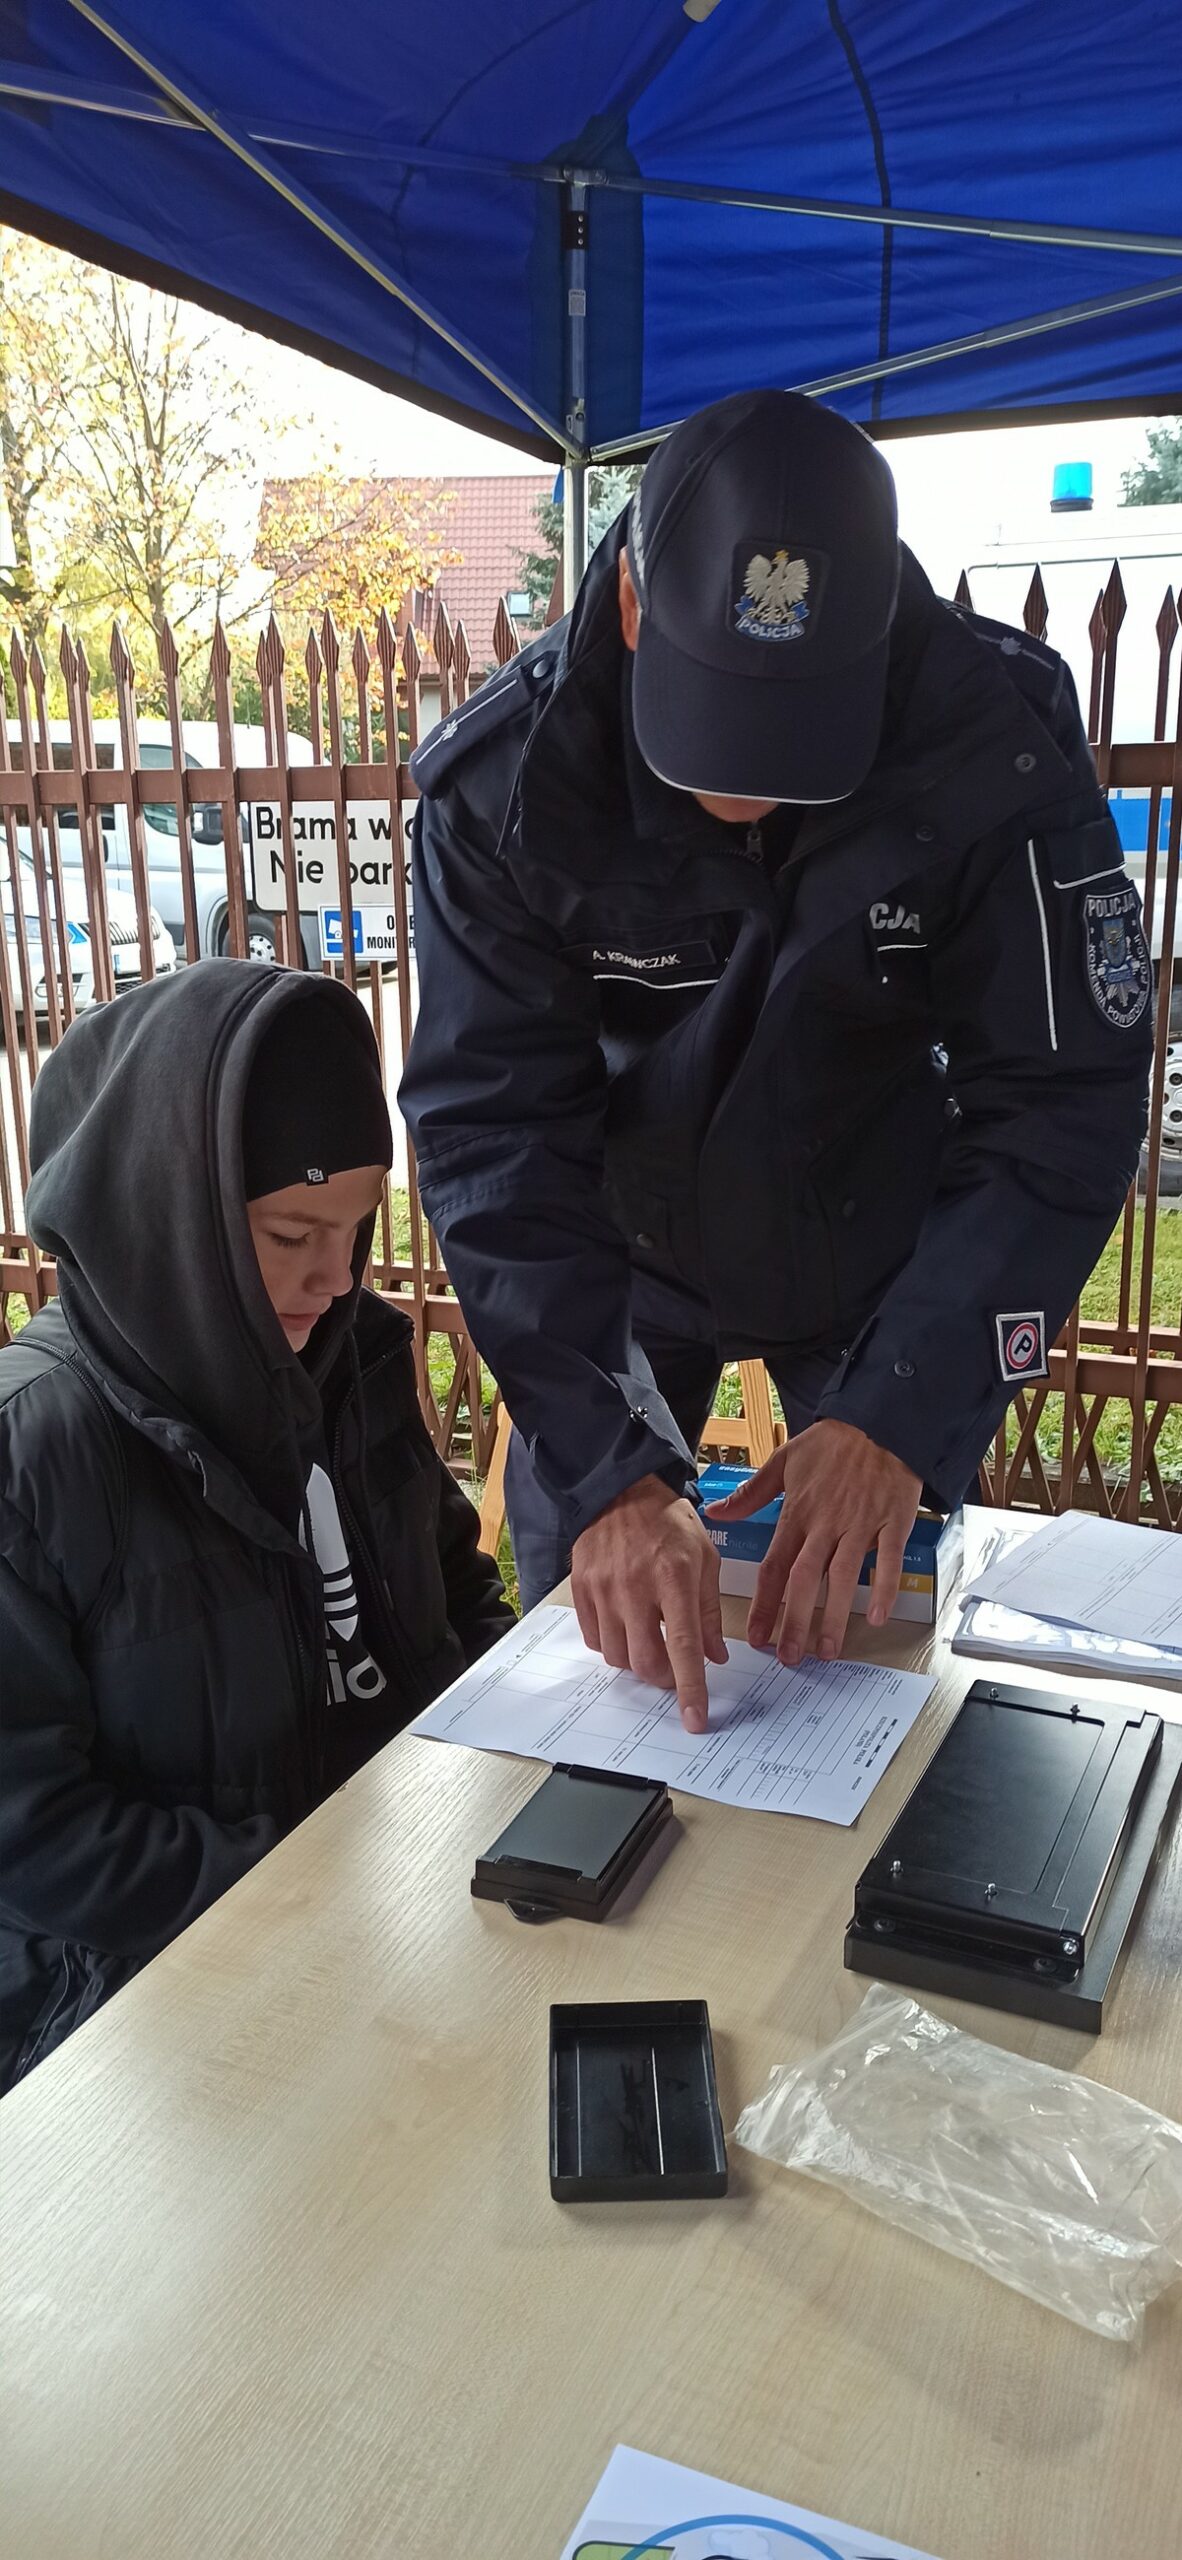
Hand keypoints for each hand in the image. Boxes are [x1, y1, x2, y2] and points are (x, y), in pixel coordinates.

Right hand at [572, 1475, 727, 1732]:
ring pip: (617, 1656)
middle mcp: (635, 1586)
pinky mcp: (580, 1590)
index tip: (695, 1720)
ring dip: (637, 1661)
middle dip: (663, 1679)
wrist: (619, 1490)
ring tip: (649, 1640)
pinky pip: (594, 1640)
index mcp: (675, 1576)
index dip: (690, 1688)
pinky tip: (625, 1625)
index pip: (684, 1646)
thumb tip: (715, 1657)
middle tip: (674, 1670)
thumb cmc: (668, 1523)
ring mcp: (603, 1589)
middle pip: (645, 1661)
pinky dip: (613, 1644)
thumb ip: (709, 1612)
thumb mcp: (704, 1558)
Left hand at [705, 1420, 920, 1664]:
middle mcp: (826, 1524)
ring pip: (843, 1577)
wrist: (880, 1421)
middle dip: (795, 1621)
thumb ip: (750, 1494)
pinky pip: (888, 1561)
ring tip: (828, 1650)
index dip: (765, 1604)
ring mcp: (860, 1525)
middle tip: (789, 1657)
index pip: (775, 1565)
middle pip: (805, 1579)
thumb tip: (714, 1511)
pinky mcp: (892, 1522)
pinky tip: (877, 1617)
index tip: (757, 1636)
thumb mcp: (784, 1461)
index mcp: (798, 1513)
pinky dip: (884, 1589)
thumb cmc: (833, 1443)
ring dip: (834, 1616)